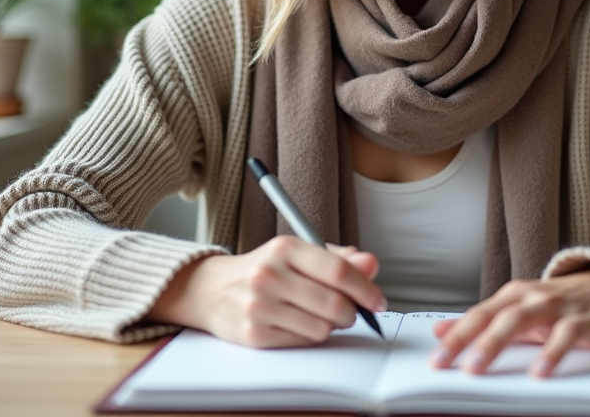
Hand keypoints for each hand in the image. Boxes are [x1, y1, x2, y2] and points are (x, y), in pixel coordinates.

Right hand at [147, 235, 385, 347]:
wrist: (211, 290)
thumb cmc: (265, 269)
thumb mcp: (299, 253)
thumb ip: (339, 259)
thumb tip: (372, 264)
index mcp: (285, 247)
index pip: (338, 270)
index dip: (365, 288)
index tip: (378, 300)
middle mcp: (269, 274)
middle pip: (334, 303)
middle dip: (352, 313)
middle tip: (352, 313)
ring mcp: (259, 305)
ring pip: (322, 327)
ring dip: (332, 326)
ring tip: (322, 316)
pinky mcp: (253, 334)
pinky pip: (302, 341)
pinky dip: (310, 336)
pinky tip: (300, 324)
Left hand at [429, 269, 589, 376]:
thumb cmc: (561, 303)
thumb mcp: (519, 310)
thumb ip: (482, 321)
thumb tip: (440, 331)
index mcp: (512, 296)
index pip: (476, 315)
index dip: (453, 336)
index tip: (433, 359)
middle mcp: (530, 297)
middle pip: (492, 316)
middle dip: (466, 340)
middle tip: (445, 363)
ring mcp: (557, 306)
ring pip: (521, 321)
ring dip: (496, 343)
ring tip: (478, 367)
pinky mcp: (584, 319)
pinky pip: (565, 335)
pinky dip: (551, 353)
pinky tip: (539, 372)